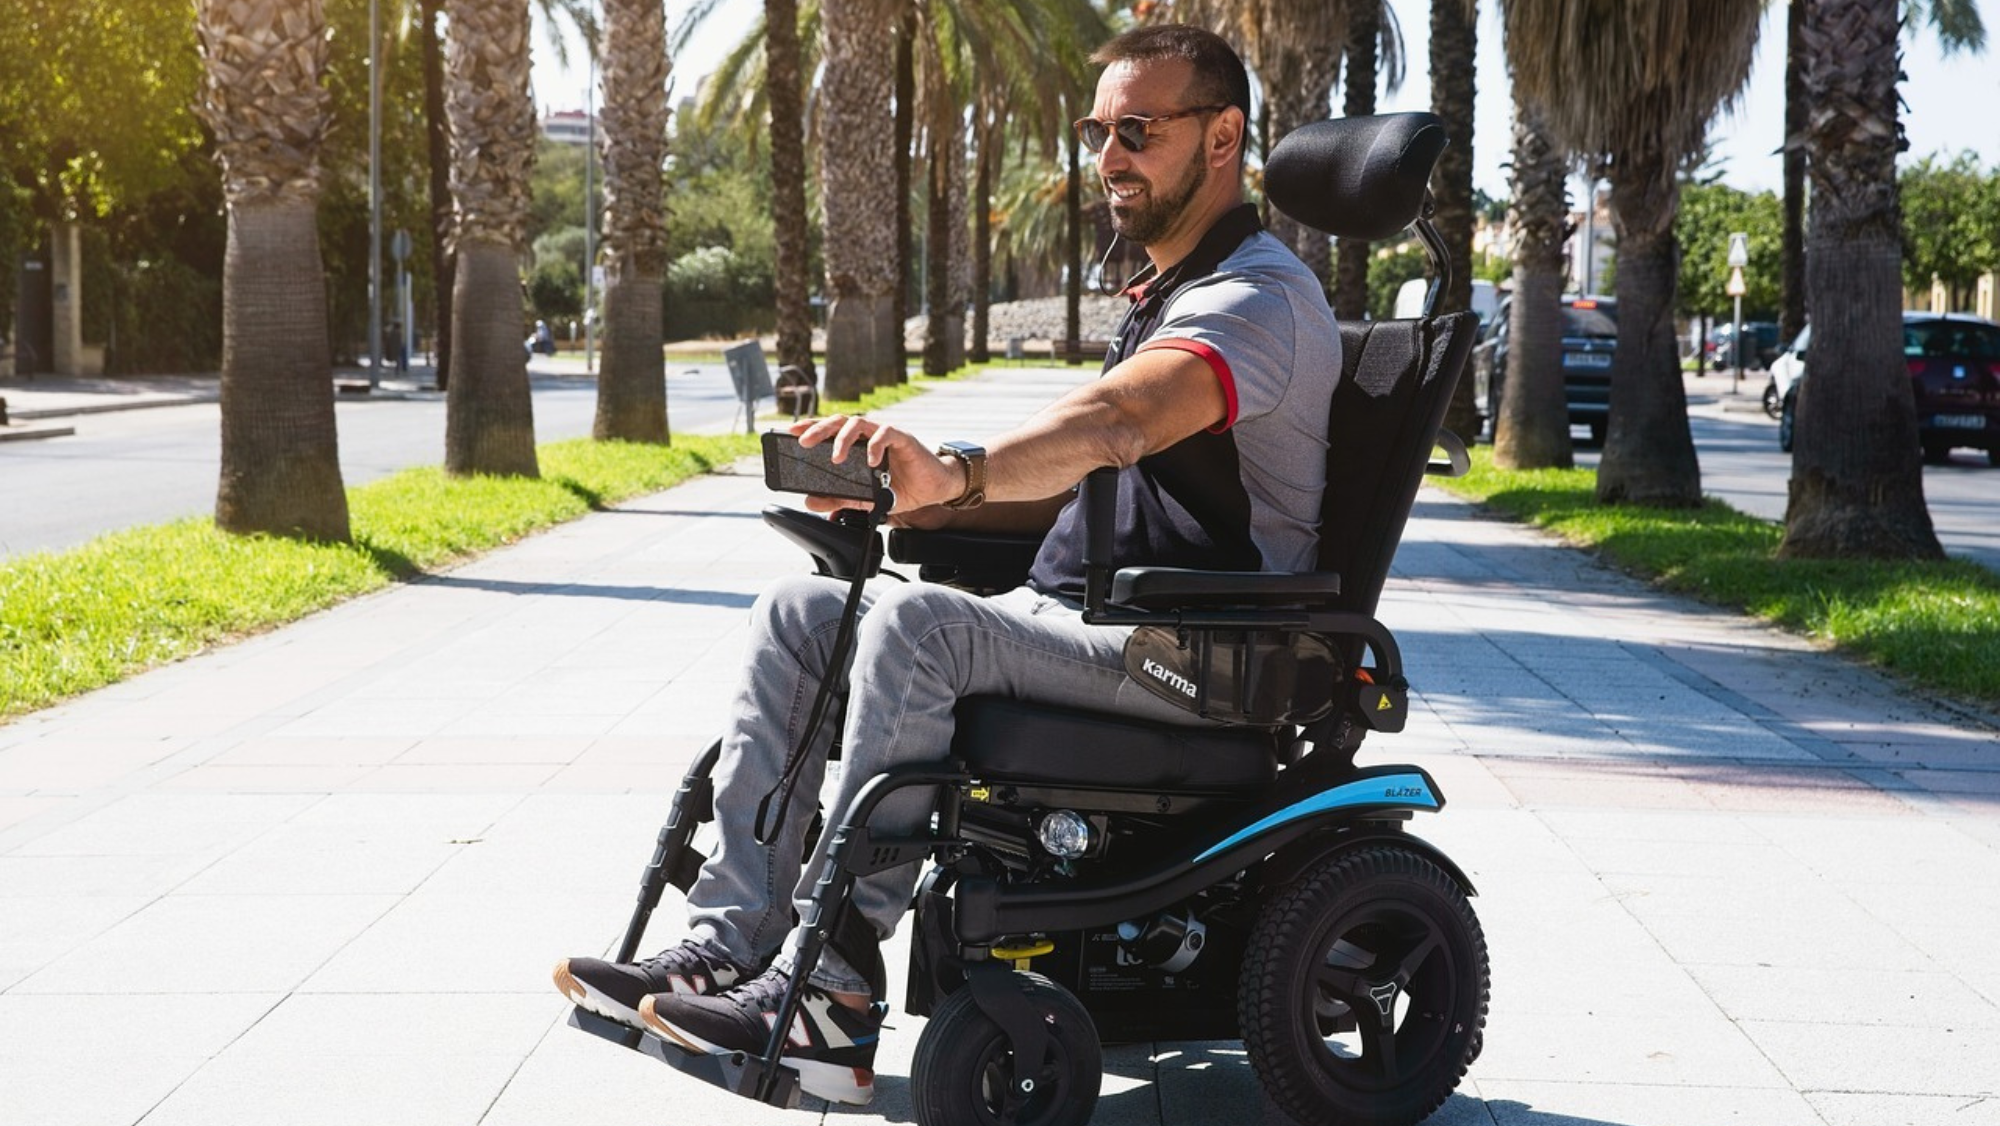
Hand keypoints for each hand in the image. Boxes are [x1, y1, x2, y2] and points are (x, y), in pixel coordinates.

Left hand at [789, 414, 964, 516]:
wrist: (932, 489)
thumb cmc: (900, 488)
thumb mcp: (864, 498)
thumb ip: (838, 498)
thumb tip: (811, 501)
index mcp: (857, 444)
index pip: (830, 429)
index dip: (810, 426)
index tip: (791, 432)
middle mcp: (868, 435)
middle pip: (839, 421)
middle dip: (819, 429)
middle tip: (804, 442)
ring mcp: (885, 434)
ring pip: (858, 423)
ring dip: (843, 437)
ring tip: (835, 457)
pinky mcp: (903, 438)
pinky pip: (886, 433)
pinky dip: (875, 446)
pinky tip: (871, 461)